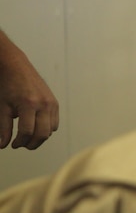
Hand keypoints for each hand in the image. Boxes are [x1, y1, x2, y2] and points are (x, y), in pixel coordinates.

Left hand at [0, 33, 59, 149]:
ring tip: (27, 136)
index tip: (13, 145)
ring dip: (39, 137)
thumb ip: (3, 128)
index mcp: (29, 104)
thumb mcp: (2, 107)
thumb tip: (3, 145)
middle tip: (20, 144)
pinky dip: (47, 128)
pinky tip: (35, 127)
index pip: (27, 131)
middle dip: (31, 143)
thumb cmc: (7, 85)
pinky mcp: (54, 102)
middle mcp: (44, 103)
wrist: (16, 67)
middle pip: (42, 133)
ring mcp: (51, 102)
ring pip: (50, 130)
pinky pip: (55, 122)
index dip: (19, 142)